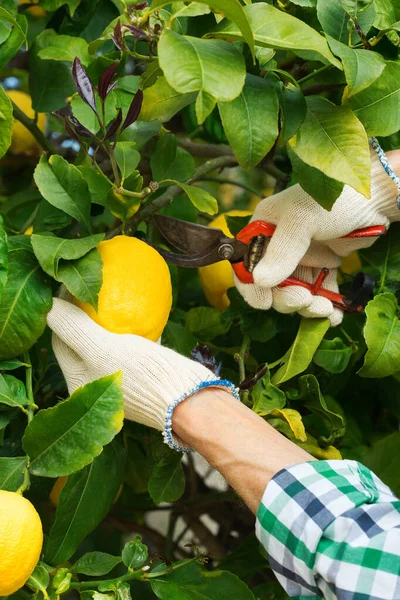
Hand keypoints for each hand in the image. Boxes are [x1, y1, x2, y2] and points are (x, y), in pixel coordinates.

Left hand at [47, 298, 237, 451]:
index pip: (61, 338)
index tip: (72, 282)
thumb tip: (47, 303)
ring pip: (106, 338)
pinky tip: (139, 306)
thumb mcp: (100, 348)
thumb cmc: (140, 375)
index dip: (62, 309)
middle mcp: (96, 381)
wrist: (187, 398)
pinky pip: (131, 342)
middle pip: (82, 338)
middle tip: (91, 282)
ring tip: (112, 289)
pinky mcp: (142, 370)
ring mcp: (119, 376)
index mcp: (78, 381)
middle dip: (83, 310)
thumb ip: (72, 326)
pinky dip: (132, 324)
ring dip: (107, 316)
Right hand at [235, 145, 399, 321]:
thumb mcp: (304, 220)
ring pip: (295, 290)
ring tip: (326, 309)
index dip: (251, 285)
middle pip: (271, 283)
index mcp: (265, 225)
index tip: (264, 303)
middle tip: (305, 301)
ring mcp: (302, 255)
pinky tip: (335, 315)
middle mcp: (279, 242)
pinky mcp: (322, 265)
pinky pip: (317, 290)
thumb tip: (259, 282)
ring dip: (308, 306)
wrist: (377, 197)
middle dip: (287, 297)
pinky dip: (325, 305)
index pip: (246, 262)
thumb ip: (282, 250)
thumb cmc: (337, 197)